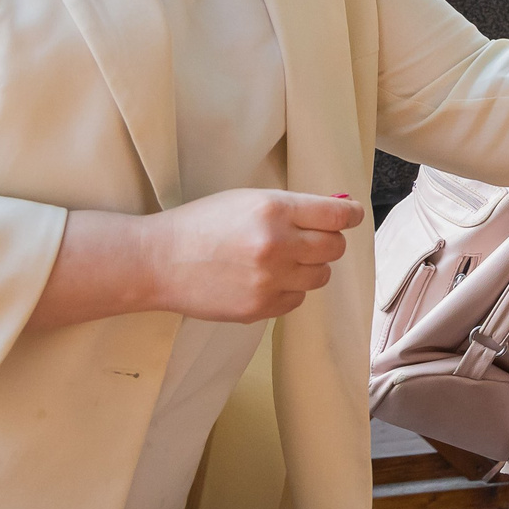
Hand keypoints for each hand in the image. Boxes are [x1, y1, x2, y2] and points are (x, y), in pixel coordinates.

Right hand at [148, 188, 364, 321]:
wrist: (158, 261)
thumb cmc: (202, 224)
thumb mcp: (247, 200)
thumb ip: (292, 207)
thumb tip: (337, 210)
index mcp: (274, 210)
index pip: (336, 214)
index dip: (349, 214)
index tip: (350, 215)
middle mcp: (277, 245)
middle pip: (334, 247)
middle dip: (328, 242)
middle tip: (312, 239)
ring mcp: (269, 280)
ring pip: (320, 276)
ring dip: (309, 268)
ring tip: (281, 261)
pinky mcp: (260, 308)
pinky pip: (297, 300)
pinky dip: (288, 291)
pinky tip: (263, 280)